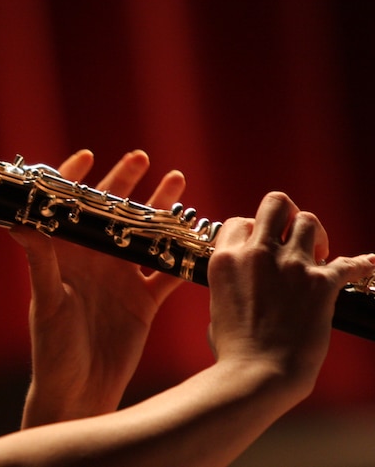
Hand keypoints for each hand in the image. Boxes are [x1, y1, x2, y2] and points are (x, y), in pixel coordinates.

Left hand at [13, 149, 186, 425]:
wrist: (78, 391)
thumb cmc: (52, 348)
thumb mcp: (47, 301)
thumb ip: (41, 261)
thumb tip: (18, 222)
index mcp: (65, 255)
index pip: (66, 207)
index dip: (74, 180)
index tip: (87, 156)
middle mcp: (94, 260)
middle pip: (111, 213)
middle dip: (125, 183)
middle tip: (140, 157)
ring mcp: (120, 278)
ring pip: (144, 234)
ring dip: (160, 209)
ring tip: (176, 179)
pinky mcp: (144, 300)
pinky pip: (167, 270)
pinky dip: (184, 254)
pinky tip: (202, 235)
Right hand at [207, 192, 374, 399]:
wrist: (258, 374)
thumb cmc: (235, 349)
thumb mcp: (218, 303)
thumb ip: (232, 281)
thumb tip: (246, 281)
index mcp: (226, 259)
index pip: (240, 222)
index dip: (253, 232)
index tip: (262, 248)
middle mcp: (257, 254)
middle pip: (276, 204)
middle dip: (286, 215)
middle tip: (292, 236)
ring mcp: (291, 266)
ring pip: (309, 222)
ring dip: (316, 235)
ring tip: (319, 254)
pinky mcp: (321, 284)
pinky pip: (350, 263)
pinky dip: (361, 264)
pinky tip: (368, 264)